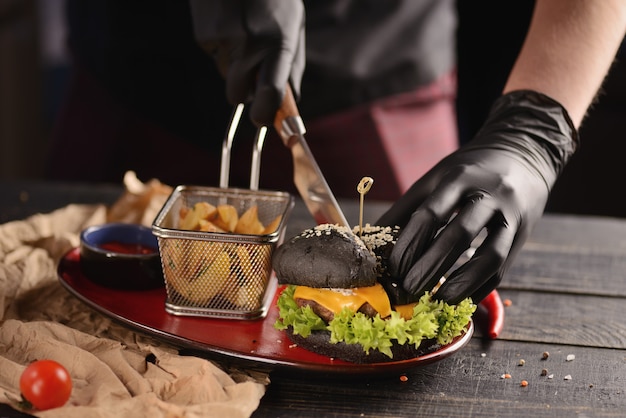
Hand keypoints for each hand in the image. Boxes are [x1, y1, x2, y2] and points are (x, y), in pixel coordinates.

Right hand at [190, 0, 304, 125]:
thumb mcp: (293, 24)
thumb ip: (292, 64)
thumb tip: (290, 101)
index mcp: (279, 43)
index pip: (271, 92)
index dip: (265, 114)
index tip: (263, 121)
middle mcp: (250, 45)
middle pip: (237, 95)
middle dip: (243, 92)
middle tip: (251, 74)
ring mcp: (224, 40)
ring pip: (224, 75)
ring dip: (233, 63)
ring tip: (242, 30)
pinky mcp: (204, 35)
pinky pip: (213, 56)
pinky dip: (220, 45)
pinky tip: (227, 21)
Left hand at [376, 90, 577, 304]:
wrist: (523, 155)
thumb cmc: (468, 171)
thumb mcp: (435, 178)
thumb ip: (406, 208)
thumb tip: (374, 241)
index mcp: (459, 178)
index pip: (431, 213)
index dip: (410, 244)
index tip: (393, 268)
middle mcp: (489, 195)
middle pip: (460, 234)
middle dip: (431, 265)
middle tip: (409, 289)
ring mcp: (510, 216)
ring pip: (491, 255)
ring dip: (463, 283)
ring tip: (438, 301)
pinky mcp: (522, 235)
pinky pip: (503, 268)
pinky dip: (481, 288)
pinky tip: (460, 300)